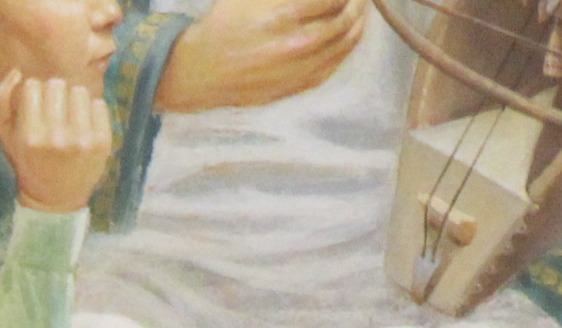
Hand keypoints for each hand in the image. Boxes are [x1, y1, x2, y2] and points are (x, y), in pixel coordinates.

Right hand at [0, 72, 114, 212]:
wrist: (55, 198)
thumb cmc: (27, 162)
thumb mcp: (5, 135)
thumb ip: (3, 100)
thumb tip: (16, 71)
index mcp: (31, 135)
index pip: (33, 85)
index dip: (34, 91)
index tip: (36, 104)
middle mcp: (57, 138)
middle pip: (57, 84)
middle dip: (54, 93)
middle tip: (54, 109)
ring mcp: (82, 141)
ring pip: (79, 91)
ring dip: (73, 99)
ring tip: (69, 115)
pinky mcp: (102, 143)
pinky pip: (99, 104)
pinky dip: (91, 109)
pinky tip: (84, 123)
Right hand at [156, 0, 367, 111]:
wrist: (202, 70)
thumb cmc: (223, 26)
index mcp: (283, 14)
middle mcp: (296, 43)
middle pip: (343, 20)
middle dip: (356, 4)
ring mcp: (299, 68)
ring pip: (342, 47)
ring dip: (357, 27)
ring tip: (360, 15)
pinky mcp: (296, 86)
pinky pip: (331, 68)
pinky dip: (344, 51)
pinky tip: (347, 41)